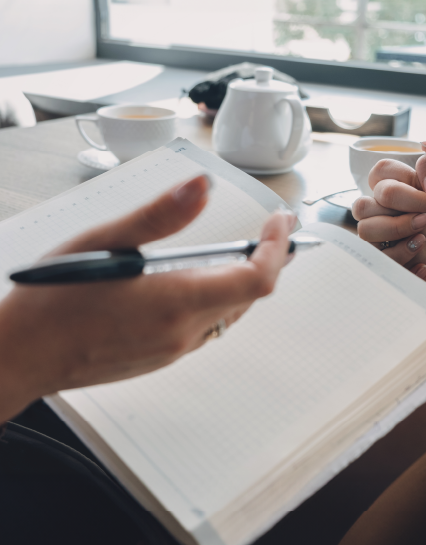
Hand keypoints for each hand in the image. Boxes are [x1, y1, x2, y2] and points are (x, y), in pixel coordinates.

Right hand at [0, 176, 293, 421]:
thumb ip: (159, 216)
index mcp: (175, 300)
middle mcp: (183, 331)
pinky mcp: (163, 357)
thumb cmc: (53, 299)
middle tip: (270, 230)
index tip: (281, 222)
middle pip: (250, 296)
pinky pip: (207, 327)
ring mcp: (174, 349)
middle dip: (267, 259)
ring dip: (243, 280)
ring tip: (243, 249)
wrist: (23, 355)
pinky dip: (218, 299)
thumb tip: (201, 186)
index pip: (256, 279)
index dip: (277, 248)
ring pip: (231, 312)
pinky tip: (199, 280)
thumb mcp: (104, 242)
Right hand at [353, 140, 425, 285]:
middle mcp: (386, 208)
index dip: (404, 183)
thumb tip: (425, 144)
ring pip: (365, 230)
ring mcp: (386, 234)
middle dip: (402, 207)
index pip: (380, 172)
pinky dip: (403, 259)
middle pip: (365, 203)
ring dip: (395, 232)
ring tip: (424, 236)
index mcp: (399, 184)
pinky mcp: (392, 257)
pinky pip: (379, 259)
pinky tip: (425, 262)